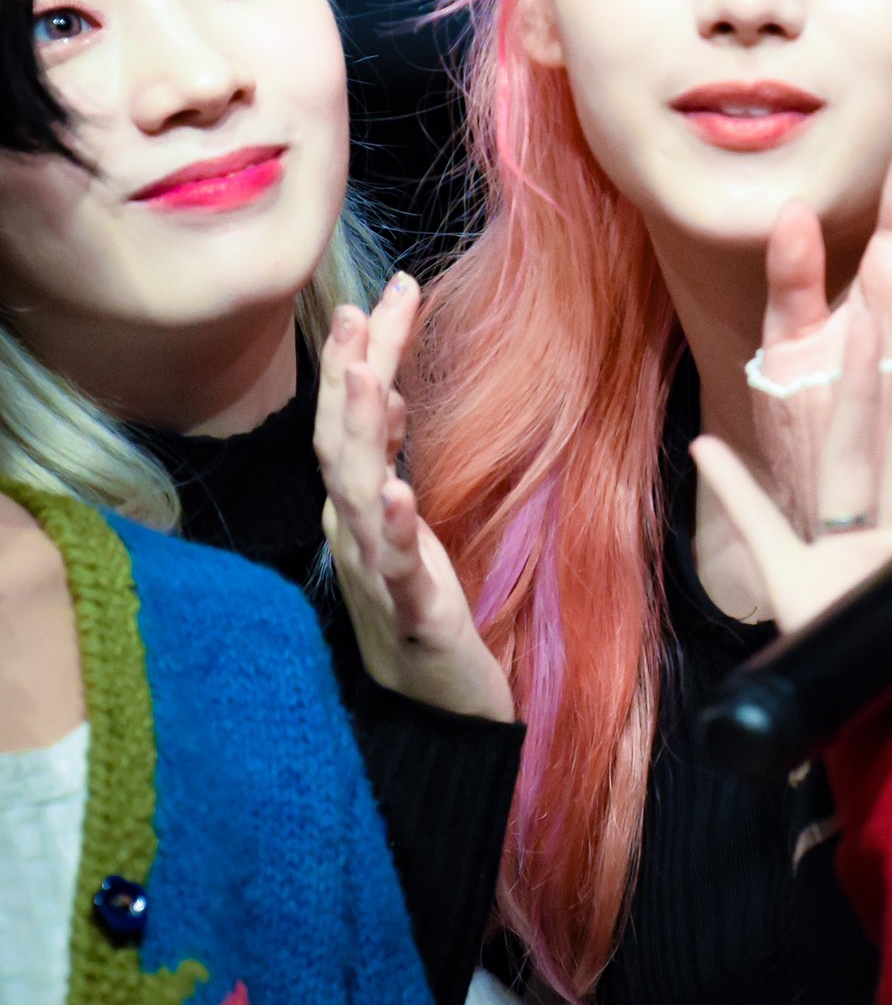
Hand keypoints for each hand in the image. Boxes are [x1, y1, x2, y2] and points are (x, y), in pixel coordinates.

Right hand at [316, 275, 513, 722]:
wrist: (438, 715)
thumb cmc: (419, 608)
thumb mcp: (404, 517)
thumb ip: (390, 450)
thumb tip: (382, 380)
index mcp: (356, 509)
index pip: (352, 418)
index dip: (365, 354)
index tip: (389, 288)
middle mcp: (354, 536)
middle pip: (339, 446)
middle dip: (344, 377)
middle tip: (354, 311)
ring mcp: (377, 577)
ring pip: (354, 498)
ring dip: (360, 437)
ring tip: (370, 380)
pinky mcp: (413, 619)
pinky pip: (396, 571)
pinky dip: (391, 530)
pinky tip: (398, 494)